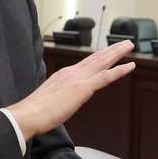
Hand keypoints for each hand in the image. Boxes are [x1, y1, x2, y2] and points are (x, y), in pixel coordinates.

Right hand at [7, 40, 135, 139]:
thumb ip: (61, 96)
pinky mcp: (82, 88)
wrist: (27, 115)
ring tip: (129, 46)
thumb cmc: (36, 112)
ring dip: (118, 53)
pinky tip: (129, 66)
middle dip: (112, 50)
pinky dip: (119, 70)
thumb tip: (64, 101)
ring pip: (103, 62)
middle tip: (125, 43)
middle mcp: (72, 72)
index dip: (100, 57)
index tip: (109, 52)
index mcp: (64, 75)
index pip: (86, 63)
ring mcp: (78, 79)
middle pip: (96, 57)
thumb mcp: (50, 99)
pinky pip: (105, 77)